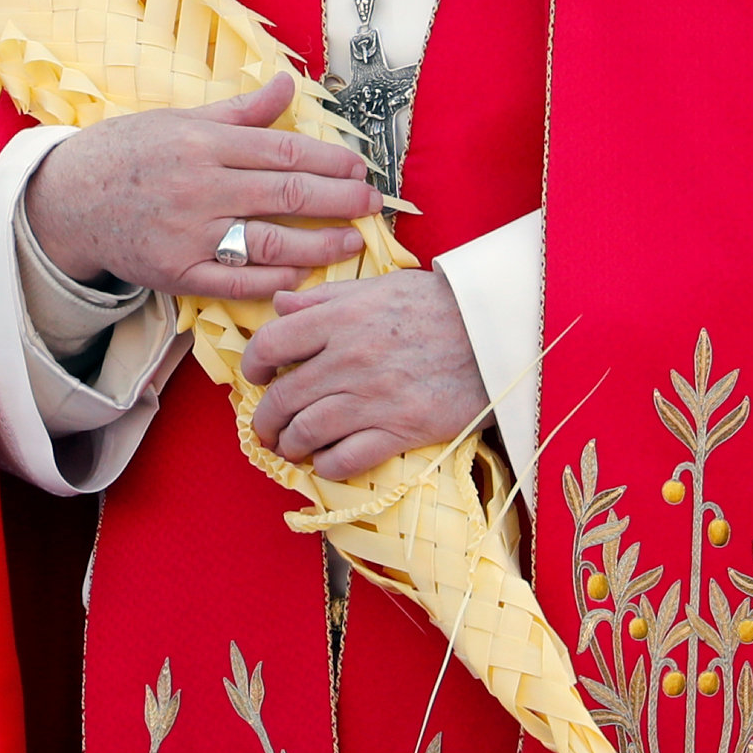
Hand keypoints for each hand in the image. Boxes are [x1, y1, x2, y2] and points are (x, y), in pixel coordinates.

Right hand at [20, 76, 373, 300]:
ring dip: (319, 244)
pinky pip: (237, 282)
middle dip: (338, 201)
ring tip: (351, 242)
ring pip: (270, 243)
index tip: (360, 170)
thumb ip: (240, 111)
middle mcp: (200, 188)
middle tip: (371, 204)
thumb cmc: (125, 154)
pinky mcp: (177, 273)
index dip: (330, 163)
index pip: (283, 152)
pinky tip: (302, 275)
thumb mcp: (178, 120)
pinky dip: (274, 281)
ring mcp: (189, 235)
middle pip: (287, 196)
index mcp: (203, 144)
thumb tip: (288, 84)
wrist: (66, 201)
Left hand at [241, 271, 487, 479]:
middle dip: (265, 418)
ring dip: (289, 445)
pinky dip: (326, 466)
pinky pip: (347, 458)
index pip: (272, 343)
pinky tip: (324, 463)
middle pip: (283, 396)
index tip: (255, 375)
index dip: (253, 364)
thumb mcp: (379, 286)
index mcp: (340, 319)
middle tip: (264, 427)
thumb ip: (326, 298)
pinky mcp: (401, 429)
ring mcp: (373, 397)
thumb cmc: (440, 304)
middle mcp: (348, 360)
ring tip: (288, 448)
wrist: (499, 331)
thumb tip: (281, 305)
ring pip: (307, 431)